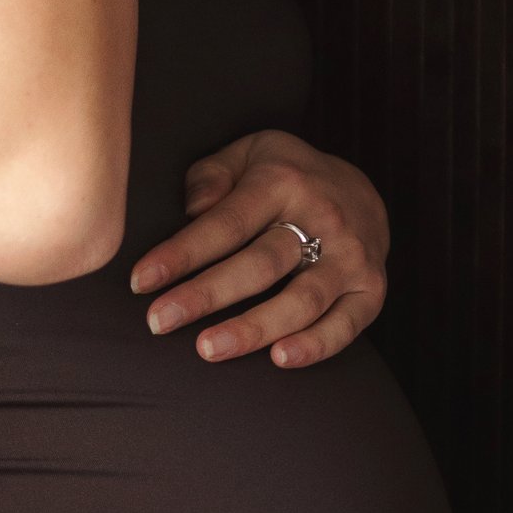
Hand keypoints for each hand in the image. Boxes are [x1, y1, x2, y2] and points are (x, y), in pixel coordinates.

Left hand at [125, 131, 389, 367]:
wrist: (361, 191)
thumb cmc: (286, 178)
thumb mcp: (249, 154)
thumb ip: (212, 174)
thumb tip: (190, 209)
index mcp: (282, 182)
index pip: (226, 222)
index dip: (183, 253)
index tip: (141, 281)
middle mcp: (322, 218)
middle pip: (260, 264)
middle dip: (205, 295)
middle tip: (158, 322)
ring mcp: (350, 257)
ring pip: (302, 300)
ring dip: (254, 328)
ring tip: (208, 349)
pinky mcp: (370, 289)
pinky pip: (346, 324)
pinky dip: (316, 344)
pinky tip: (280, 359)